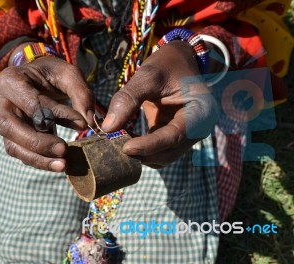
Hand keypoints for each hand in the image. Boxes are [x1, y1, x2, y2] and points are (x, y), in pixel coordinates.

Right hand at [0, 55, 94, 171]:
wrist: (37, 79)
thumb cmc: (51, 74)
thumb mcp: (68, 74)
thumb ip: (80, 93)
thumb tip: (87, 121)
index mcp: (11, 80)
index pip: (31, 103)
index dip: (56, 115)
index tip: (81, 124)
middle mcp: (1, 102)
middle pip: (12, 128)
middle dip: (38, 143)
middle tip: (64, 150)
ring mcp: (3, 121)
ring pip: (13, 146)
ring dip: (38, 159)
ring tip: (63, 165)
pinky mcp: (11, 137)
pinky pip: (20, 153)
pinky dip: (39, 161)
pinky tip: (58, 164)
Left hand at [101, 41, 217, 167]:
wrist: (179, 60)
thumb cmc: (167, 64)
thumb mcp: (148, 76)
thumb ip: (128, 99)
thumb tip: (108, 128)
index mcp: (201, 112)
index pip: (174, 136)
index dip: (149, 145)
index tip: (125, 148)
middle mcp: (198, 129)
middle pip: (169, 153)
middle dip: (142, 154)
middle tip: (114, 147)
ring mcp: (186, 135)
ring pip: (162, 157)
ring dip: (140, 154)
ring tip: (117, 142)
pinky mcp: (173, 137)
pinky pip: (157, 151)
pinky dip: (140, 149)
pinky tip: (123, 139)